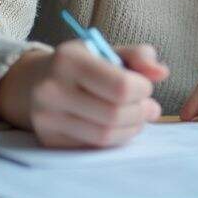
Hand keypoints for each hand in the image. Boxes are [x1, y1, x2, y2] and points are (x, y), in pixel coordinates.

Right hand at [0, 40, 168, 147]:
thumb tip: (162, 72)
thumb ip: (138, 56)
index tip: (146, 86)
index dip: (143, 90)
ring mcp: (47, 118)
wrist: (34, 82)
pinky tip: (119, 127)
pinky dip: (115, 139)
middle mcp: (52, 90)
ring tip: (138, 117)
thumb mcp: (107, 50)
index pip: (120, 86)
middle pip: (114, 114)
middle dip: (141, 112)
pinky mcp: (49, 140)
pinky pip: (93, 146)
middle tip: (149, 107)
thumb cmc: (81, 64)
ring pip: (105, 135)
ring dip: (132, 128)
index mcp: (69, 60)